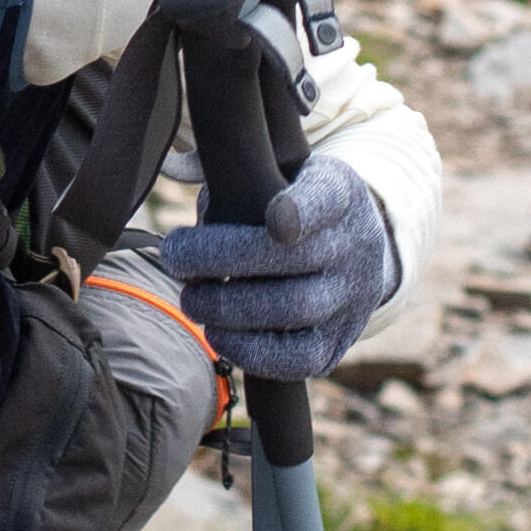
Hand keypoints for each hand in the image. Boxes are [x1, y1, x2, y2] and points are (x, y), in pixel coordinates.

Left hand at [144, 150, 402, 379]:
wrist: (353, 253)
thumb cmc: (295, 205)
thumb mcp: (284, 172)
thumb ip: (245, 175)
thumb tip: (185, 183)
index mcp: (340, 193)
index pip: (326, 198)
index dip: (302, 210)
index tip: (274, 216)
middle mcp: (355, 245)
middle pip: (294, 257)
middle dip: (222, 258)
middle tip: (174, 256)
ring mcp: (352, 297)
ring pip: (295, 308)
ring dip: (228, 308)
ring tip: (191, 299)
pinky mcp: (338, 342)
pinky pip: (299, 358)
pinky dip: (250, 351)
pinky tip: (217, 335)